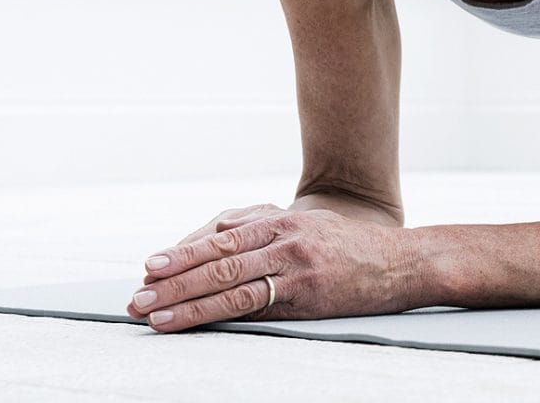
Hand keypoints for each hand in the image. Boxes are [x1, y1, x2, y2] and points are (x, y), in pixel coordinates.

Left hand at [125, 208, 415, 331]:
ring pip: (225, 278)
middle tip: (136, 293)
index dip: (182, 251)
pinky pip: (248, 303)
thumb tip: (217, 242)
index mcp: (283, 219)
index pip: (221, 234)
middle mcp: (284, 235)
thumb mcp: (311, 228)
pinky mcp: (304, 292)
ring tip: (148, 310)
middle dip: (171, 276)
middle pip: (215, 255)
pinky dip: (209, 312)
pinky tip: (185, 320)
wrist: (403, 262)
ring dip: (180, 297)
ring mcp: (294, 263)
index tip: (151, 266)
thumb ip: (268, 232)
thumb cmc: (354, 250)